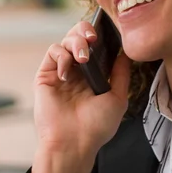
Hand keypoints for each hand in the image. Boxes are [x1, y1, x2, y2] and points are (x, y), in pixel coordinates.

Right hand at [30, 21, 131, 172]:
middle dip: (86, 30)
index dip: (101, 36)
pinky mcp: (46, 75)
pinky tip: (67, 73)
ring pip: (65, 41)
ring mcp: (61, 72)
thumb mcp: (117, 98)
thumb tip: (125, 53)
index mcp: (93, 75)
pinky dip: (62, 56)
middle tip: (93, 37)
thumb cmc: (96, 126)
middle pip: (79, 37)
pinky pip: (53, 52)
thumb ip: (121, 74)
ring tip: (83, 57)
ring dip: (75, 42)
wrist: (74, 142)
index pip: (96, 46)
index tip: (108, 32)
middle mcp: (77, 71)